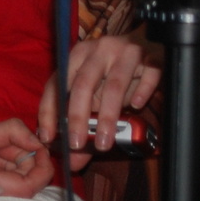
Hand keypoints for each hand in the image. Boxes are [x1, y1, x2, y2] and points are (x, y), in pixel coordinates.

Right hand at [0, 118, 52, 200]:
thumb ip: (9, 132)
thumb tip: (36, 140)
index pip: (30, 184)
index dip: (43, 166)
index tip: (38, 148)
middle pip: (28, 187)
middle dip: (27, 163)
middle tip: (7, 146)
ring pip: (19, 192)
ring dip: (16, 170)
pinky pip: (8, 197)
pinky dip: (7, 179)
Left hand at [37, 35, 160, 171]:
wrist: (146, 39)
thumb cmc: (113, 70)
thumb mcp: (94, 92)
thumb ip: (83, 122)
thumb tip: (73, 161)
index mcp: (77, 55)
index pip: (56, 83)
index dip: (49, 110)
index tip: (48, 136)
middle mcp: (98, 50)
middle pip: (83, 84)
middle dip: (77, 117)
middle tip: (77, 144)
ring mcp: (125, 50)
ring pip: (114, 84)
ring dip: (107, 116)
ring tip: (105, 142)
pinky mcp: (151, 55)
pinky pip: (147, 75)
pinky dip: (141, 92)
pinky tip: (137, 106)